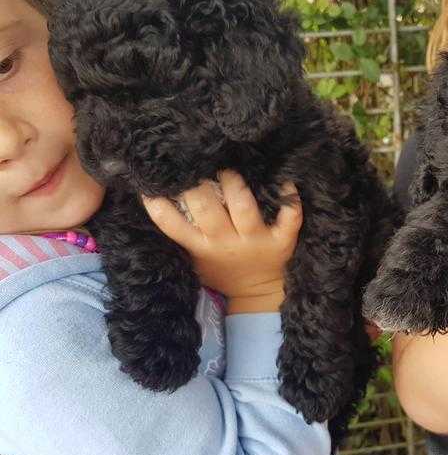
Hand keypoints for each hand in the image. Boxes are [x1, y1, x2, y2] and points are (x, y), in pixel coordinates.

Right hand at [142, 171, 301, 312]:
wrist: (256, 291)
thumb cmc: (222, 268)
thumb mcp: (196, 255)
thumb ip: (183, 231)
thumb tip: (156, 195)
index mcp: (201, 247)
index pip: (173, 226)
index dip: (159, 205)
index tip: (151, 183)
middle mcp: (226, 243)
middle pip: (207, 209)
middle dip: (199, 184)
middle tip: (197, 163)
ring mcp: (255, 241)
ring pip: (243, 207)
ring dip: (235, 184)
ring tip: (228, 168)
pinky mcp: (282, 241)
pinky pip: (289, 218)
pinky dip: (289, 199)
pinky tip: (285, 181)